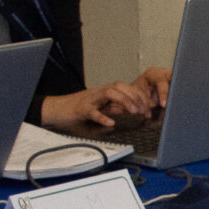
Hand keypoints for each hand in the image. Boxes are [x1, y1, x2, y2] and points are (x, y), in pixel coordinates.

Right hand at [41, 67, 167, 131]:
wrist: (58, 108)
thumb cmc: (81, 107)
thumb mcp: (102, 105)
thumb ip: (117, 106)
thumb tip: (136, 109)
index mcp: (105, 90)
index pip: (126, 87)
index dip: (140, 95)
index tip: (149, 107)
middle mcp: (99, 91)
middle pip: (120, 86)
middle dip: (135, 96)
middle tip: (145, 109)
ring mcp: (90, 99)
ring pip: (109, 93)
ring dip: (124, 101)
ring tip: (134, 111)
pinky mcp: (81, 109)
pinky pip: (92, 111)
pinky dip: (102, 117)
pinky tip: (110, 122)